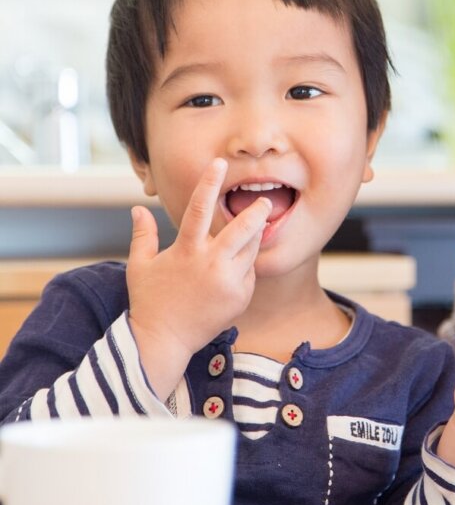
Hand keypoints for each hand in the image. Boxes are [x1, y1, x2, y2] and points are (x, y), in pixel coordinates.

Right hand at [126, 158, 271, 400]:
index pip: (199, 208)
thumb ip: (143, 235)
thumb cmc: (149, 302)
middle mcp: (211, 264)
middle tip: (266, 202)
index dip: (209, 182)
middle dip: (257, 212)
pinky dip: (245, 268)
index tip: (220, 163)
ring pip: (251, 250)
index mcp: (186, 251)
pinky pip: (250, 274)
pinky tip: (231, 272)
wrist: (164, 342)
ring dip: (252, 240)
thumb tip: (137, 209)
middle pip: (243, 229)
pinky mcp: (240, 298)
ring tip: (248, 235)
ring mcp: (228, 282)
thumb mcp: (140, 266)